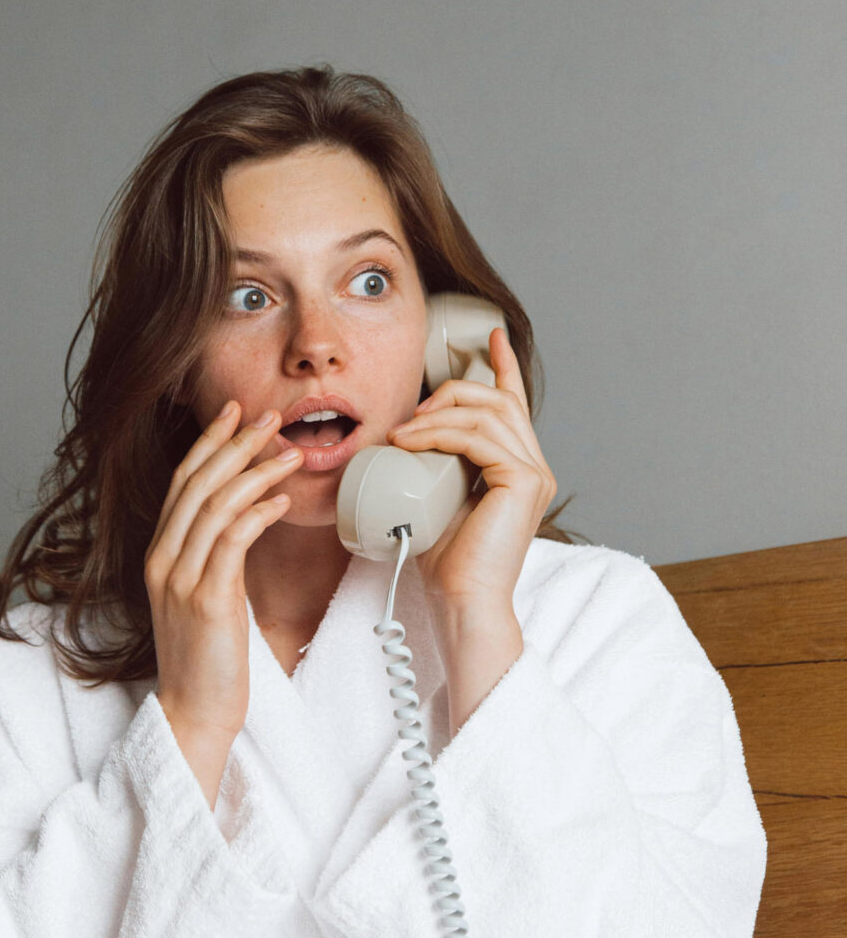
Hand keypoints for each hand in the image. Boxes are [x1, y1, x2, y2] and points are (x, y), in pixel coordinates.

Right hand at [144, 402, 302, 742]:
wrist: (193, 711)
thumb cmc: (206, 655)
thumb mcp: (202, 594)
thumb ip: (212, 555)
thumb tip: (245, 517)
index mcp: (160, 553)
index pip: (182, 482)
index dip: (209, 443)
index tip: (235, 414)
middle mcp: (164, 559)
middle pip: (197, 483)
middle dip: (234, 443)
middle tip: (268, 416)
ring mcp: (181, 578)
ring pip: (215, 504)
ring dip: (255, 471)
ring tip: (288, 451)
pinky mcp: (207, 599)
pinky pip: (232, 541)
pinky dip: (258, 513)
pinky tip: (282, 500)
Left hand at [386, 328, 556, 722]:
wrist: (461, 602)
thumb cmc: (445, 559)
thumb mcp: (434, 496)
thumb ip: (434, 464)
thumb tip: (402, 434)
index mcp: (516, 467)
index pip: (512, 404)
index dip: (502, 365)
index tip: (490, 335)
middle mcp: (533, 466)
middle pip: (497, 399)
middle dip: (451, 392)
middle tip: (411, 413)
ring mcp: (533, 472)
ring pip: (488, 412)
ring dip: (438, 413)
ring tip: (403, 431)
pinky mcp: (524, 481)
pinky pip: (478, 437)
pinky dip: (439, 434)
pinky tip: (410, 442)